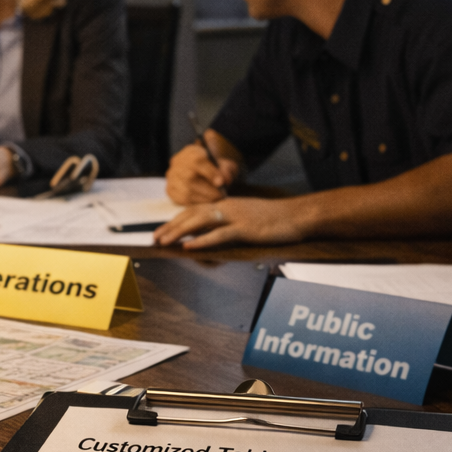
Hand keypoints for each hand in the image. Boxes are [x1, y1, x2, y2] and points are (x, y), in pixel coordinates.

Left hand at [153, 197, 307, 249]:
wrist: (297, 215)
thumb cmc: (274, 220)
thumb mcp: (245, 218)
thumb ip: (226, 225)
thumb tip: (206, 236)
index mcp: (226, 205)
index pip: (193, 211)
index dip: (175, 221)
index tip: (161, 231)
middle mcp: (227, 207)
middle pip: (191, 214)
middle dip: (170, 226)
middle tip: (154, 239)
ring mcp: (236, 217)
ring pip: (200, 221)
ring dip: (179, 231)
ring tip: (164, 241)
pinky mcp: (245, 229)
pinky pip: (220, 235)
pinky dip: (202, 241)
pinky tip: (189, 247)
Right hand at [165, 141, 240, 203]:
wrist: (201, 171)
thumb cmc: (215, 167)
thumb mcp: (223, 164)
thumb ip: (226, 170)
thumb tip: (225, 180)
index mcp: (191, 152)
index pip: (197, 161)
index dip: (210, 172)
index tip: (221, 182)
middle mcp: (178, 163)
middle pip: (190, 178)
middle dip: (209, 190)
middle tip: (222, 195)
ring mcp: (172, 177)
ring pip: (186, 191)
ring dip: (204, 199)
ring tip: (215, 199)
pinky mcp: (170, 190)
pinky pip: (182, 200)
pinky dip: (196, 203)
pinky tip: (205, 202)